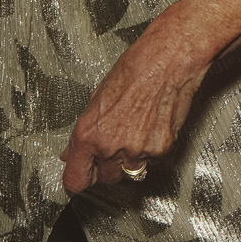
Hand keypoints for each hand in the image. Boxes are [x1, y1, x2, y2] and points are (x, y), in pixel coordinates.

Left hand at [61, 24, 209, 191]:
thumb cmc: (134, 70)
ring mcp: (137, 151)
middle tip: (116, 144)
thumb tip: (73, 151)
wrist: (167, 61)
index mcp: (88, 134)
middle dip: (109, 166)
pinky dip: (153, 149)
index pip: (76, 180)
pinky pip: (153, 161)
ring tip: (137, 129)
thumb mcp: (96, 98)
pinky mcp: (161, 150)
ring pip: (131, 171)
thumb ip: (84, 132)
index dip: (80, 178)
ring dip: (132, 158)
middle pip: (106, 179)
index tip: (84, 175)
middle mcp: (110, 146)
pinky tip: (152, 126)